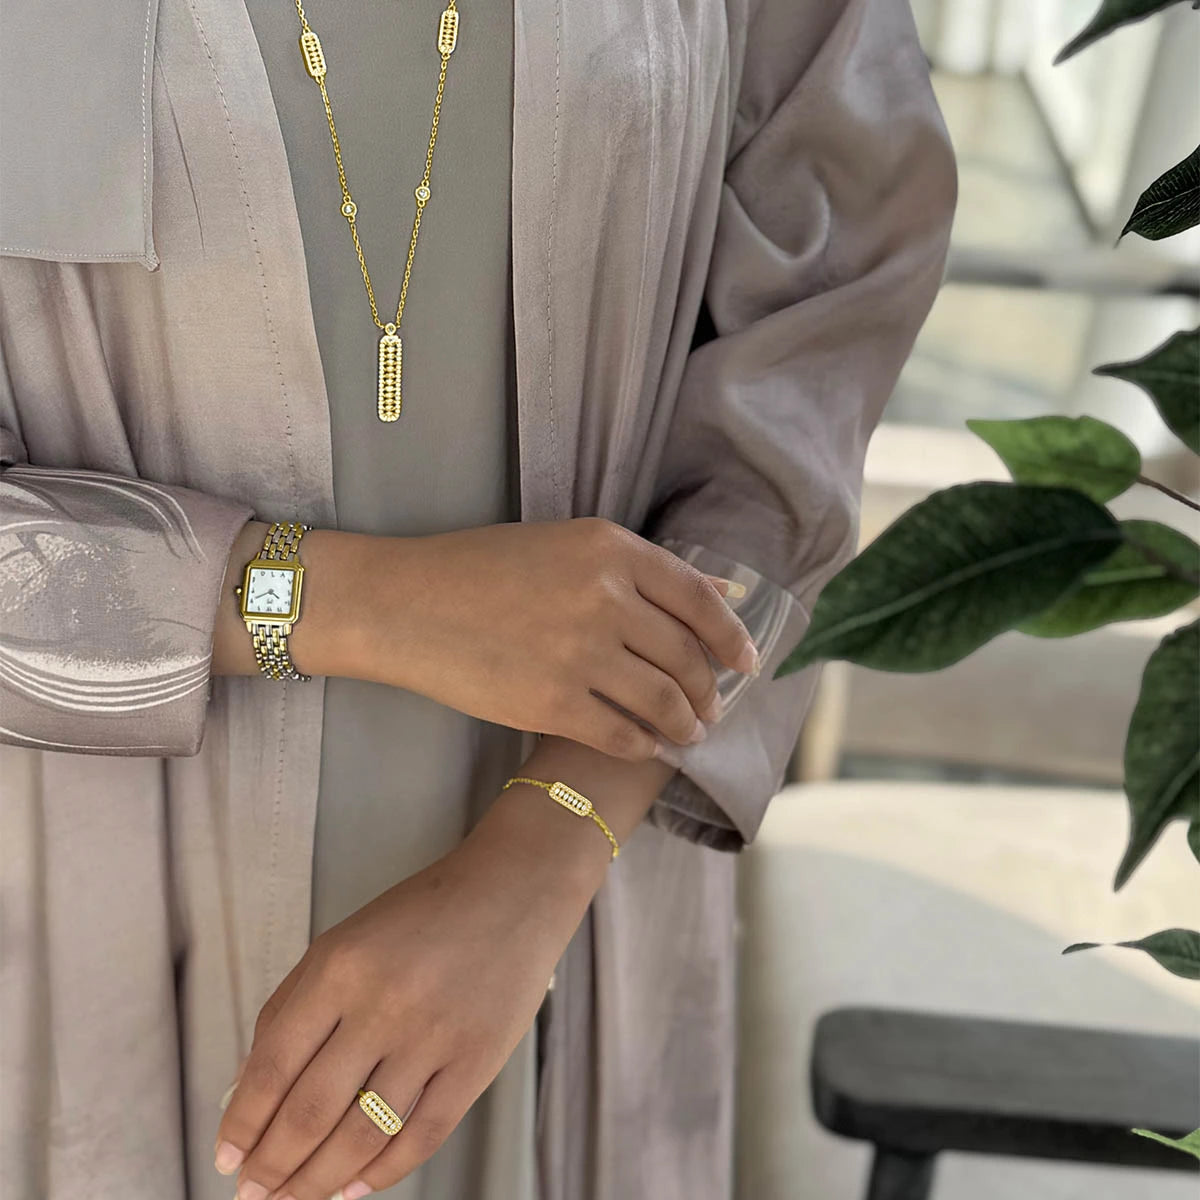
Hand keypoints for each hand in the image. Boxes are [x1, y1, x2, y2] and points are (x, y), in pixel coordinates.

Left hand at [213, 789, 600, 1199]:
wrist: (514, 891)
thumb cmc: (423, 915)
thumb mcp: (344, 940)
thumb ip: (293, 1006)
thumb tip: (249, 1088)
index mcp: (340, 967)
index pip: (274, 1066)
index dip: (243, 1123)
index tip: (226, 1159)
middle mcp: (383, 1003)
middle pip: (311, 1112)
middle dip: (273, 1166)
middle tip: (254, 1193)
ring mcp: (433, 1037)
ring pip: (361, 1137)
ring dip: (317, 1182)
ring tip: (295, 1199)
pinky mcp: (476, 1062)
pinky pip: (421, 1136)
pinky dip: (382, 1173)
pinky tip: (355, 1187)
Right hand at [363, 517, 758, 760]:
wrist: (406, 605)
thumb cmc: (481, 568)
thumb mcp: (566, 546)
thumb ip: (643, 570)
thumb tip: (721, 589)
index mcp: (610, 549)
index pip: (699, 599)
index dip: (732, 637)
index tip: (747, 662)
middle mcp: (605, 598)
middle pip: (686, 657)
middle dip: (709, 690)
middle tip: (711, 707)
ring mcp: (580, 653)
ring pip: (663, 702)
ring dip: (686, 724)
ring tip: (688, 732)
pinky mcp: (552, 704)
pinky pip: (623, 735)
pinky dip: (645, 746)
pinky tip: (649, 747)